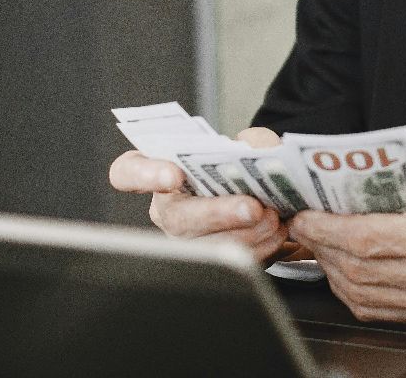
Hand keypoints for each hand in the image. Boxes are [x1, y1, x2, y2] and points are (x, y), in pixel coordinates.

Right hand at [108, 126, 311, 264]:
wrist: (267, 196)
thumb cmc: (245, 167)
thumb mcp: (249, 145)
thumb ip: (253, 141)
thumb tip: (254, 149)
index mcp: (162, 172)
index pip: (128, 172)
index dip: (143, 174)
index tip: (172, 175)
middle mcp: (168, 210)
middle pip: (177, 217)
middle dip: (217, 213)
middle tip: (251, 207)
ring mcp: (186, 241)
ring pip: (205, 247)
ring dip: (245, 235)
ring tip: (273, 218)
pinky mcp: (212, 264)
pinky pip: (231, 263)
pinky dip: (260, 248)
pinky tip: (277, 233)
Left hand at [286, 159, 405, 324]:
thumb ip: (402, 179)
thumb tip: (353, 185)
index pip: (367, 237)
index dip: (326, 227)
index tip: (306, 214)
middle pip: (358, 268)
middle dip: (321, 244)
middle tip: (305, 224)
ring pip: (361, 293)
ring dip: (332, 267)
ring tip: (321, 241)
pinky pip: (376, 309)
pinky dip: (352, 288)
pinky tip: (345, 266)